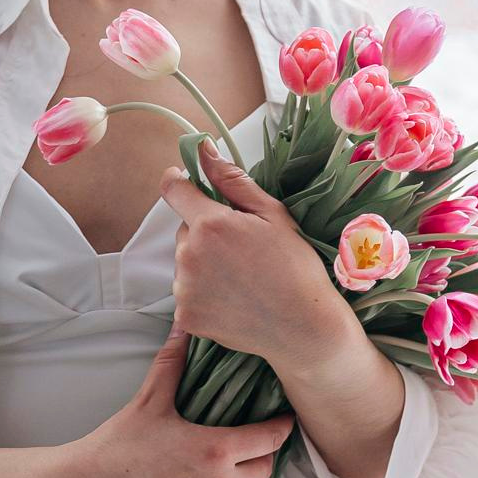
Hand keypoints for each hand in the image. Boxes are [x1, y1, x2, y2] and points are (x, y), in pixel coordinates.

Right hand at [39, 321, 291, 477]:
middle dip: (260, 459)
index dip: (279, 427)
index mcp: (216, 448)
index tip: (281, 422)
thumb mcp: (149, 401)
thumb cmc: (115, 445)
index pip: (269, 438)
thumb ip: (172, 363)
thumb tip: (183, 324)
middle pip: (264, 472)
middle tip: (251, 451)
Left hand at [158, 137, 346, 362]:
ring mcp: (185, 288)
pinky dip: (204, 291)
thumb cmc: (295, 268)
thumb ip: (232, 181)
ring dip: (204, 262)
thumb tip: (203, 150)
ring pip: (186, 261)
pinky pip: (187, 292)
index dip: (180, 182)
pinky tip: (234, 297)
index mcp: (211, 225)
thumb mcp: (273, 215)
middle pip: (185, 229)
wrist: (303, 327)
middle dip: (206, 231)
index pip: (173, 189)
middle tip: (243, 247)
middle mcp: (190, 255)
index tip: (189, 183)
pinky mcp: (186, 315)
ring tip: (242, 277)